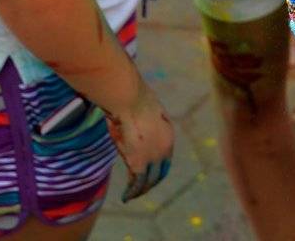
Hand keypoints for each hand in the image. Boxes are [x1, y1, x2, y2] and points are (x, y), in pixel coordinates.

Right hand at [106, 84, 175, 202]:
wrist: (128, 97)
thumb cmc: (131, 99)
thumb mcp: (142, 112)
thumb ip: (142, 123)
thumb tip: (132, 123)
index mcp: (168, 134)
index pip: (166, 159)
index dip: (158, 169)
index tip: (149, 174)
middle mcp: (164, 148)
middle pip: (160, 173)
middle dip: (150, 183)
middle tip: (141, 190)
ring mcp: (153, 156)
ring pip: (148, 180)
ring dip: (140, 190)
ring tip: (132, 196)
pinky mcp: (139, 161)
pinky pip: (137, 182)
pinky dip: (132, 191)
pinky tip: (126, 197)